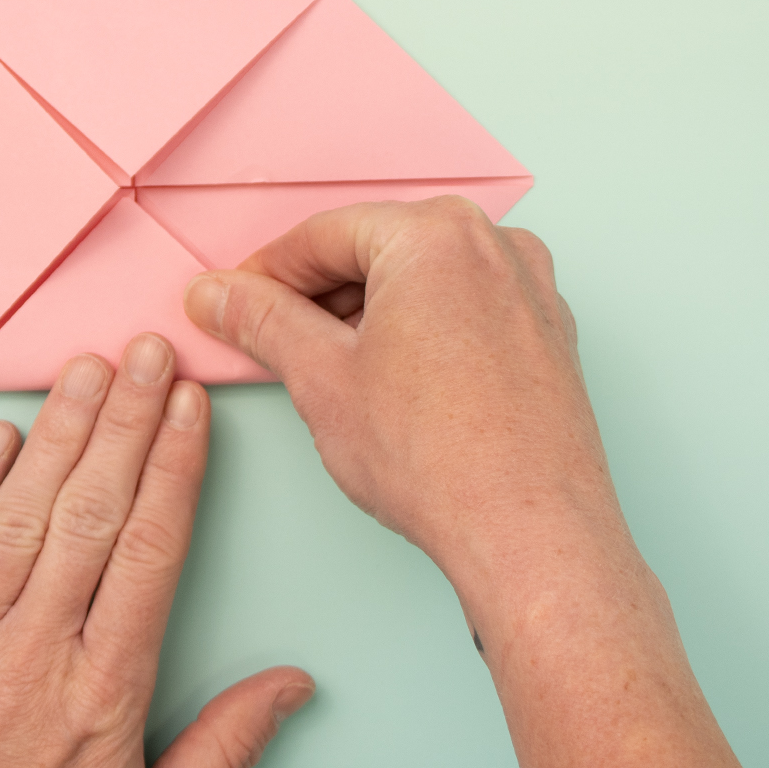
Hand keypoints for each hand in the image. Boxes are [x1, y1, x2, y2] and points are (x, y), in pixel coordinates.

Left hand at [0, 335, 313, 767]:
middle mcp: (34, 651)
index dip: (175, 467)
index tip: (191, 406)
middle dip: (127, 421)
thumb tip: (293, 685)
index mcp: (104, 692)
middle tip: (148, 349)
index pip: (150, 549)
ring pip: (17, 515)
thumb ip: (226, 751)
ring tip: (87, 370)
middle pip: (90, 511)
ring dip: (58, 434)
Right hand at [182, 195, 609, 584]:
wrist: (530, 533)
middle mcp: (495, 247)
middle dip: (320, 293)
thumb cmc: (444, 461)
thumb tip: (220, 296)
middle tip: (275, 339)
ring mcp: (531, 289)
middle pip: (378, 248)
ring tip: (333, 370)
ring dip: (370, 313)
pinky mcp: (548, 334)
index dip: (267, 273)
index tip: (237, 302)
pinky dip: (422, 331)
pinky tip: (394, 384)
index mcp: (436, 235)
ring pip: (425, 278)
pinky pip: (467, 308)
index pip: (324, 234)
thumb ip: (261, 321)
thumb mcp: (322, 380)